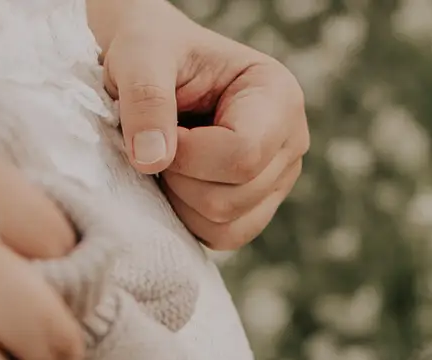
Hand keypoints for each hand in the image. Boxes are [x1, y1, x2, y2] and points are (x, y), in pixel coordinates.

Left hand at [91, 0, 308, 249]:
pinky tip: (175, 180)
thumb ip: (146, 98)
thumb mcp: (140, 54)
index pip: (242, 155)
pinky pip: (223, 237)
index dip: (188, 156)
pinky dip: (188, 219)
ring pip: (227, 226)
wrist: (155, 65)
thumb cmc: (152, 50)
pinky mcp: (257, 207)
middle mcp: (291, 143)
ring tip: (168, 158)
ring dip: (180, 201)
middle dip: (179, 179)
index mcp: (279, 96)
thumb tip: (152, 160)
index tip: (159, 130)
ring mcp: (278, 180)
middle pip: (233, 198)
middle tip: (158, 143)